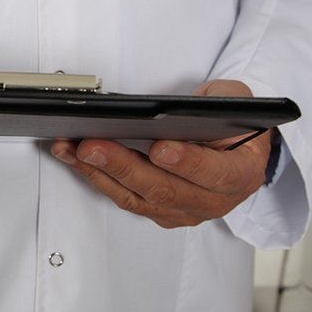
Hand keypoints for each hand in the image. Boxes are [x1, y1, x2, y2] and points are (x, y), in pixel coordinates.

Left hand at [50, 80, 271, 227]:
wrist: (236, 150)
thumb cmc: (235, 125)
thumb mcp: (238, 101)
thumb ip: (219, 100)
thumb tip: (178, 107)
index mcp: (241, 174)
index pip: (215, 174)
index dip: (188, 163)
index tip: (160, 148)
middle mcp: (212, 200)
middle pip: (163, 189)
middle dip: (123, 166)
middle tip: (92, 146)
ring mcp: (183, 210)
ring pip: (136, 198)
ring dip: (98, 173)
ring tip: (71, 149)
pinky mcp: (158, 211)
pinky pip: (124, 198)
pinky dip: (95, 177)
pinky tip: (74, 158)